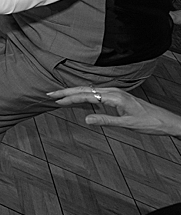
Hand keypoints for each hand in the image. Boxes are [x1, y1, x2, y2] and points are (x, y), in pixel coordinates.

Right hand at [47, 87, 180, 135]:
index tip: (56, 100)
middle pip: (85, 90)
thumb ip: (106, 120)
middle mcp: (113, 92)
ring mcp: (115, 93)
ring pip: (89, 90)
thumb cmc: (149, 122)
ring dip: (73, 92)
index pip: (87, 96)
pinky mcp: (116, 97)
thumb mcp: (127, 124)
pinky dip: (83, 94)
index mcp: (114, 96)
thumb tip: (86, 119)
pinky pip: (95, 93)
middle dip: (66, 92)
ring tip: (59, 95)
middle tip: (50, 94)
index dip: (70, 98)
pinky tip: (78, 97)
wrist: (165, 120)